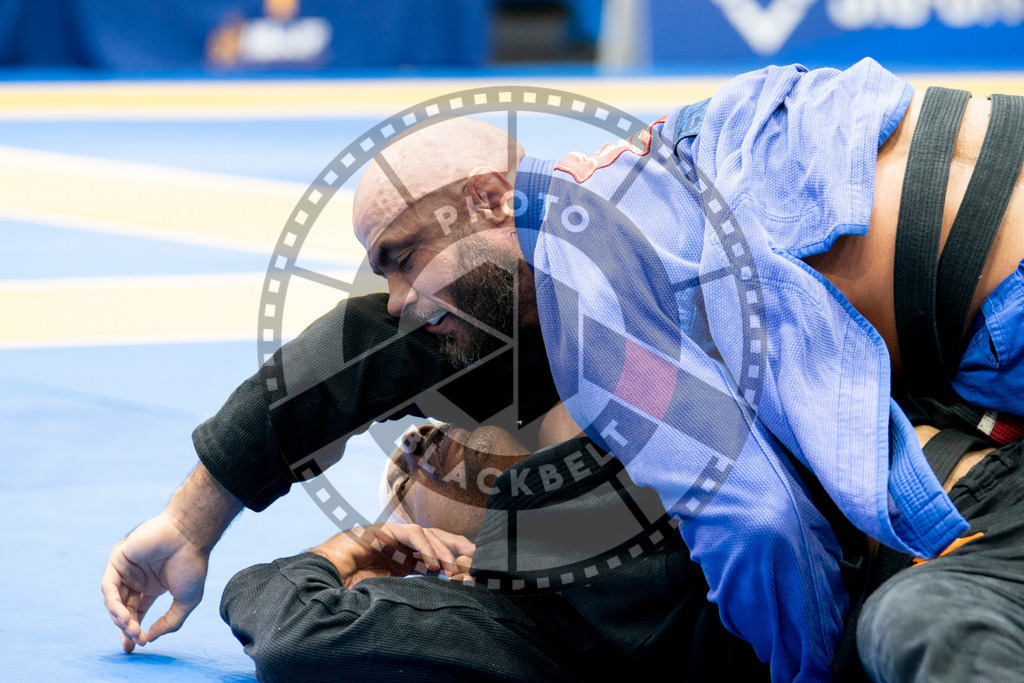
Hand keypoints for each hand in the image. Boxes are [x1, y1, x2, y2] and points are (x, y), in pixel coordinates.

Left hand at [101, 512, 208, 652]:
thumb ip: (171, 622)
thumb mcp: (187, 600)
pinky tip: (124, 615)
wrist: (190, 536)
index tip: (137, 646)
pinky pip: (108, 586)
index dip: (134, 630)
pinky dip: (113, 603)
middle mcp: (137, 578)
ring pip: (114, 600)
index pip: (137, 612)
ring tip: (132, 628)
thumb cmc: (192, 563)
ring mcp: (127, 569)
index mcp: (152, 586)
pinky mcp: (118, 559)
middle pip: (123, 609)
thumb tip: (150, 637)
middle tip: (136, 640)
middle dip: (127, 627)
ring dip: (120, 617)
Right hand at [310, 523, 475, 587]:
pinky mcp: (381, 532)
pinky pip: (410, 534)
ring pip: (427, 534)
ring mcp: (391, 537)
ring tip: (455, 567)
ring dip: (444, 550)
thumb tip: (441, 599)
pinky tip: (434, 563)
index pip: (435, 556)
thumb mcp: (390, 593)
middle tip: (477, 559)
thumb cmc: (352, 590)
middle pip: (436, 541)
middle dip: (458, 548)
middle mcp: (400, 547)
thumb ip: (412, 590)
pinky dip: (425, 546)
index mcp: (403, 561)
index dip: (455, 562)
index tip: (473, 573)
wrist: (323, 580)